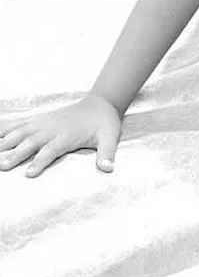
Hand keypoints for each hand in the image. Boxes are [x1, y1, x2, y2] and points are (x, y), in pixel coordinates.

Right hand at [0, 93, 121, 177]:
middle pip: (31, 142)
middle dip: (16, 153)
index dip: (40, 161)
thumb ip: (107, 153)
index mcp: (67, 135)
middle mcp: (52, 128)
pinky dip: (5, 128)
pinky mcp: (40, 119)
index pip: (52, 150)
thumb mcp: (110, 138)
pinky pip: (19, 123)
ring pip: (21, 132)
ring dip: (6, 141)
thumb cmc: (104, 123)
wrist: (101, 102)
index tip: (29, 174)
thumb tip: (108, 169)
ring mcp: (44, 122)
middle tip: (2, 165)